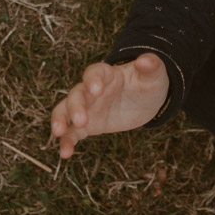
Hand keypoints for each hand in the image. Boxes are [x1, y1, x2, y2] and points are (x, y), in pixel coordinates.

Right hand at [51, 53, 169, 157]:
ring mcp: (87, 107)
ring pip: (65, 111)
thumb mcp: (155, 75)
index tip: (96, 90)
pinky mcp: (88, 125)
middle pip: (76, 94)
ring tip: (59, 134)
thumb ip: (151, 66)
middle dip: (75, 106)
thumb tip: (145, 61)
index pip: (94, 72)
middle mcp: (91, 90)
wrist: (145, 101)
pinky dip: (66, 141)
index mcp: (106, 74)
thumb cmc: (148, 82)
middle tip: (80, 120)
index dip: (93, 79)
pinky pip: (73, 132)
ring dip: (60, 120)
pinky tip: (65, 154)